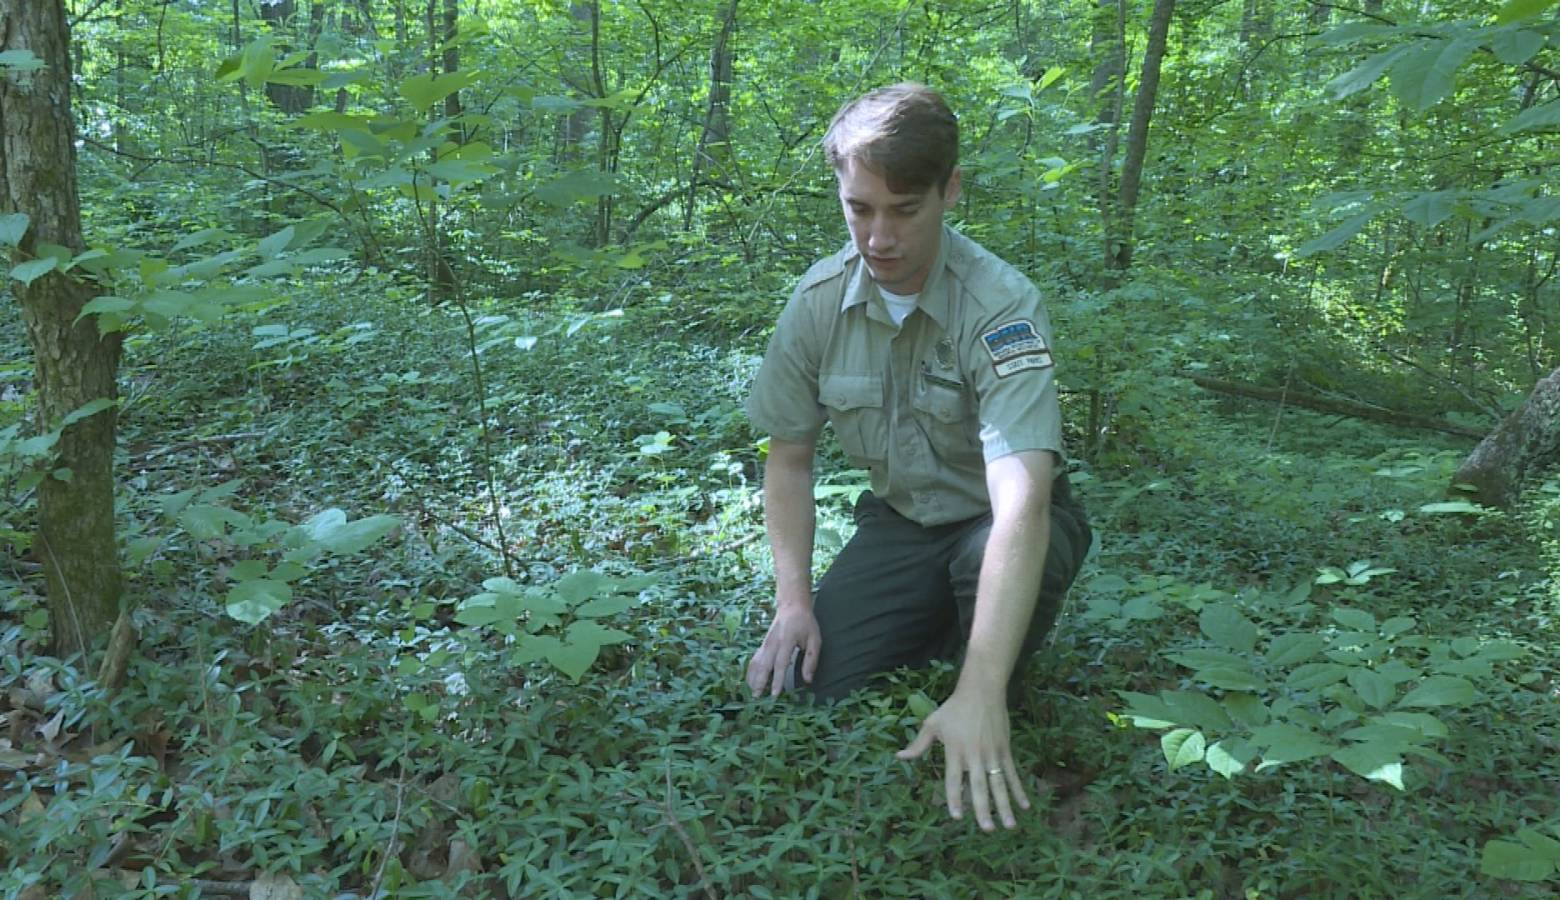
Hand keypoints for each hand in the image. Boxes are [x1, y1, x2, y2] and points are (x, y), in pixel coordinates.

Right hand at [745, 602, 820, 696]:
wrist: (792, 606)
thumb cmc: (805, 623)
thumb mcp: (814, 639)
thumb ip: (811, 660)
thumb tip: (808, 680)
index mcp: (786, 641)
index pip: (780, 664)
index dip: (777, 680)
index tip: (774, 694)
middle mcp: (773, 643)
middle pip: (763, 665)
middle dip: (759, 682)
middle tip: (757, 697)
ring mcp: (765, 643)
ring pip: (756, 662)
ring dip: (753, 678)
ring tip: (752, 693)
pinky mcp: (763, 644)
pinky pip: (754, 659)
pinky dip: (751, 671)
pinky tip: (750, 681)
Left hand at [896, 685, 1030, 829]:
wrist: (982, 691)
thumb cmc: (954, 708)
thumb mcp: (932, 724)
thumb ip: (919, 744)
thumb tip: (899, 757)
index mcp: (955, 750)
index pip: (954, 779)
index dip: (955, 797)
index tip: (956, 816)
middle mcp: (974, 754)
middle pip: (979, 786)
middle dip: (984, 808)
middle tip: (987, 829)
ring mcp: (992, 753)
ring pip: (999, 784)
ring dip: (1005, 805)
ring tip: (1009, 826)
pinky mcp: (1004, 750)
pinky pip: (1012, 774)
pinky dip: (1019, 790)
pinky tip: (1025, 806)